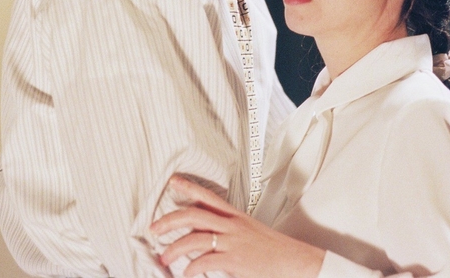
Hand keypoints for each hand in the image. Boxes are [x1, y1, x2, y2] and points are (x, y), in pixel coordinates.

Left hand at [149, 175, 324, 277]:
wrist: (295, 261)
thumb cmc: (273, 250)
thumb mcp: (251, 232)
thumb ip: (230, 230)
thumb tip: (209, 236)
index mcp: (236, 216)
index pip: (208, 196)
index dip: (189, 188)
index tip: (172, 182)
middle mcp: (232, 226)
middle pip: (193, 216)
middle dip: (169, 220)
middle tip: (154, 229)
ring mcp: (233, 242)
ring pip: (194, 239)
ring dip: (174, 249)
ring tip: (163, 258)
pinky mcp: (235, 261)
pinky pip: (205, 262)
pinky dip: (191, 268)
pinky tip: (186, 273)